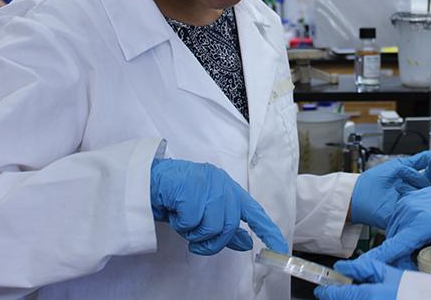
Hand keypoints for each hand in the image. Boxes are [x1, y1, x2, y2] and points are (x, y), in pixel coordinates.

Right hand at [150, 158, 288, 255]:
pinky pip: (192, 222)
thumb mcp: (205, 213)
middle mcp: (223, 184)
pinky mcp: (191, 188)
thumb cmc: (178, 198)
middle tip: (195, 240)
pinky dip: (181, 224)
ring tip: (183, 221)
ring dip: (194, 233)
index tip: (280, 249)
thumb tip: (246, 243)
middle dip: (211, 241)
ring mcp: (208, 184)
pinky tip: (175, 213)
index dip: (268, 232)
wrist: (150, 181)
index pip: (254, 212)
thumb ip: (226, 226)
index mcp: (230, 190)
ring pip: (212, 226)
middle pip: (229, 226)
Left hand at [314, 258, 402, 299]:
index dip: (327, 292)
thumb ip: (364, 269)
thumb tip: (342, 267)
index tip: (321, 289)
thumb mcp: (389, 273)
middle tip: (336, 291)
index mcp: (370, 295)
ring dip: (349, 299)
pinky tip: (369, 296)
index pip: (340, 295)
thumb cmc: (413, 289)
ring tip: (356, 292)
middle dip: (339, 297)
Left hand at [350, 151, 430, 228]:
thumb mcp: (399, 165)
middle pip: (429, 186)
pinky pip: (414, 209)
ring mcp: (410, 203)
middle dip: (420, 178)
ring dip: (412, 187)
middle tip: (407, 172)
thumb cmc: (375, 180)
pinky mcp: (404, 214)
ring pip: (423, 197)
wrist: (359, 193)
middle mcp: (415, 192)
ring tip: (398, 184)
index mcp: (414, 181)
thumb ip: (418, 161)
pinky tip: (400, 192)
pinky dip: (409, 199)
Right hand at [357, 172, 430, 274]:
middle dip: (398, 258)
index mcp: (421, 221)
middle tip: (415, 267)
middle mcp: (410, 210)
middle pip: (392, 242)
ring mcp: (407, 202)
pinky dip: (401, 233)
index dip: (381, 260)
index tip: (368, 268)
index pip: (394, 246)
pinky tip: (416, 238)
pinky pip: (396, 221)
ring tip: (417, 254)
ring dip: (399, 245)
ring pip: (393, 232)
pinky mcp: (409, 199)